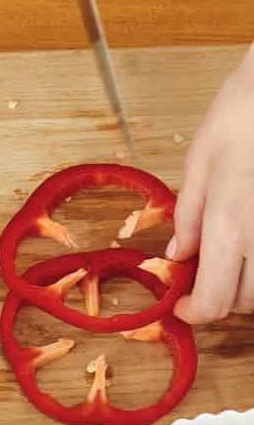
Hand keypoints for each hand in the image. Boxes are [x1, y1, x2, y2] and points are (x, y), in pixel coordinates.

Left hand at [170, 53, 253, 323]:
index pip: (214, 302)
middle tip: (206, 271)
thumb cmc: (244, 113)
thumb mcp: (200, 161)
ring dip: (251, 283)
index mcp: (230, 227)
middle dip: (223, 296)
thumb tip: (178, 255)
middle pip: (247, 302)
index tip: (182, 302)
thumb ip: (188, 216)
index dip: (194, 311)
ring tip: (237, 252)